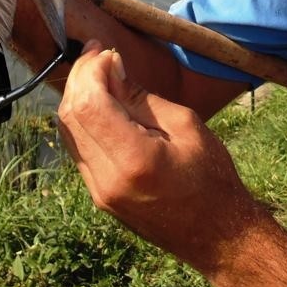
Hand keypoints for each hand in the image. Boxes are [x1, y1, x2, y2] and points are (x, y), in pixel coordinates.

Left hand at [56, 40, 267, 273]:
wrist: (217, 237)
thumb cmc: (212, 177)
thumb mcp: (185, 125)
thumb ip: (141, 98)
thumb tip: (110, 69)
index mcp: (134, 160)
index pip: (88, 104)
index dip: (90, 70)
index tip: (104, 49)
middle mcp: (107, 179)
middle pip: (71, 116)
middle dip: (80, 78)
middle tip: (97, 54)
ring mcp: (98, 192)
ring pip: (68, 131)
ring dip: (78, 96)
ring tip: (100, 74)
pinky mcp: (98, 196)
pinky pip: (78, 148)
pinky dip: (84, 119)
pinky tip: (103, 103)